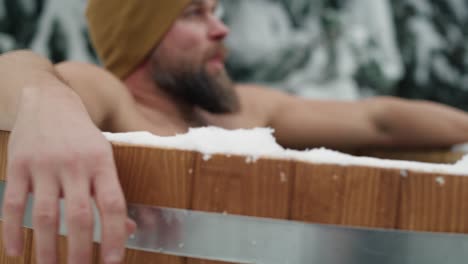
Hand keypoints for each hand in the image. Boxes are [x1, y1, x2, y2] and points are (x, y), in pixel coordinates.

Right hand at [2, 86, 133, 263]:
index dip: (114, 235)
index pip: (112, 204)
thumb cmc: (82, 137)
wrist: (49, 102)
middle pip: (79, 215)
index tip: (113, 261)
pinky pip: (13, 204)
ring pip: (46, 215)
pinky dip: (12, 230)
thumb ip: (110, 192)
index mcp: (101, 162)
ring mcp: (44, 164)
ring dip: (48, 248)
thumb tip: (127, 229)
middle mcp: (74, 164)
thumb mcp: (104, 157)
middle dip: (81, 250)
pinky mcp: (18, 165)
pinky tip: (15, 251)